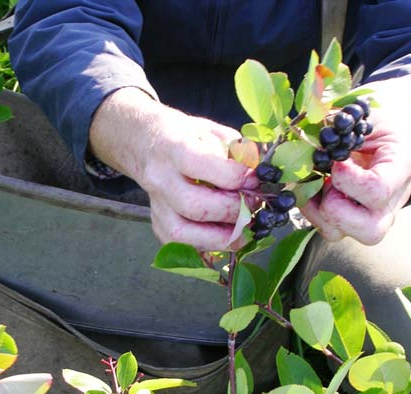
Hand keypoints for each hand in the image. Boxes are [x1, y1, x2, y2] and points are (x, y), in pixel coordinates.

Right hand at [89, 88, 258, 250]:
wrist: (148, 144)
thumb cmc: (186, 137)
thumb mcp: (212, 131)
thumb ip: (237, 150)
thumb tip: (262, 171)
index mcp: (173, 148)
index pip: (200, 165)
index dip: (234, 176)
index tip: (255, 178)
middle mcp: (160, 179)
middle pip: (194, 206)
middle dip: (232, 210)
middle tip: (254, 205)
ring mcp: (156, 205)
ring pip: (183, 234)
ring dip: (221, 238)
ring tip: (245, 230)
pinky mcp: (157, 224)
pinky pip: (180, 246)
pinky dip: (207, 246)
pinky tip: (225, 236)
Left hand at [301, 79, 410, 244]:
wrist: (384, 125)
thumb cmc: (373, 116)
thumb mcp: (363, 110)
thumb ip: (339, 122)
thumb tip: (303, 136)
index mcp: (401, 166)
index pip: (376, 191)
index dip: (347, 180)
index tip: (336, 160)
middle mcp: (392, 200)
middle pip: (369, 231)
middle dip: (334, 208)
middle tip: (327, 181)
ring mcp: (371, 214)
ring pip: (339, 235)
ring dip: (316, 210)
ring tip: (317, 182)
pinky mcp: (350, 218)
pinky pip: (325, 228)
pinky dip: (310, 210)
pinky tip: (311, 187)